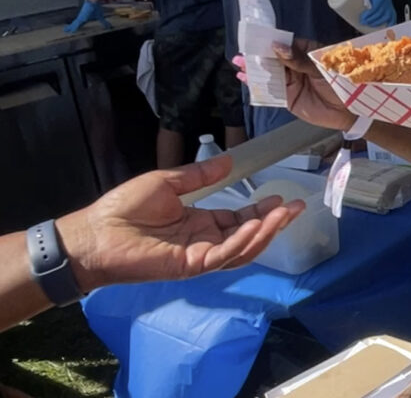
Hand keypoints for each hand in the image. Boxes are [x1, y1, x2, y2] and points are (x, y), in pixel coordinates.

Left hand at [56, 157, 304, 290]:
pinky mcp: (190, 266)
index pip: (238, 219)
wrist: (95, 233)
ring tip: (286, 214)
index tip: (281, 197)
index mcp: (199, 223)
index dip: (261, 210)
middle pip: (248, 235)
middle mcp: (204, 242)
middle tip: (297, 206)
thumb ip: (199, 176)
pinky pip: (224, 255)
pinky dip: (243, 241)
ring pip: (242, 248)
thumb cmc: (124, 208)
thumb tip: (229, 161)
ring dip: (266, 232)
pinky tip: (257, 225)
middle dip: (274, 222)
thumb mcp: (167, 182)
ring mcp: (199, 256)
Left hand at [65, 0, 111, 32]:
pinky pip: (76, 24)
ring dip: (70, 27)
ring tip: (65, 30)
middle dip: (70, 27)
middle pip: (75, 24)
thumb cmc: (96, 8)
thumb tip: (109, 26)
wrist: (93, 2)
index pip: (79, 24)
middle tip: (66, 30)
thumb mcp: (100, 17)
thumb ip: (104, 23)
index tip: (72, 29)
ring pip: (74, 24)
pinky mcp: (80, 18)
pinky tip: (70, 30)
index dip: (76, 27)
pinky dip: (73, 28)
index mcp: (84, 18)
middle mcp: (81, 18)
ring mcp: (80, 18)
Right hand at [234, 48, 354, 130]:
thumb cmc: (340, 82)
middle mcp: (295, 65)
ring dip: (253, 70)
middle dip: (257, 56)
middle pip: (273, 59)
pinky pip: (270, 90)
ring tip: (239, 65)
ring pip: (269, 73)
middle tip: (242, 54)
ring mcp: (290, 81)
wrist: (349, 109)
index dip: (270, 42)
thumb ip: (299, 60)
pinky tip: (245, 80)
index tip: (255, 39)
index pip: (285, 44)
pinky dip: (257, 85)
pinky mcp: (287, 97)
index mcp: (305, 52)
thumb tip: (278, 48)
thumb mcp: (321, 67)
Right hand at [360, 0, 395, 26]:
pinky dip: (369, 15)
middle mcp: (388, 2)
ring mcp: (385, 0)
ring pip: (380, 14)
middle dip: (378, 24)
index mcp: (388, 3)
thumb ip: (372, 7)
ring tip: (363, 21)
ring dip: (371, 20)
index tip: (384, 31)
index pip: (392, 16)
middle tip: (368, 26)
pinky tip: (364, 17)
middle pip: (387, 17)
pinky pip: (376, 9)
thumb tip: (365, 19)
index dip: (390, 25)